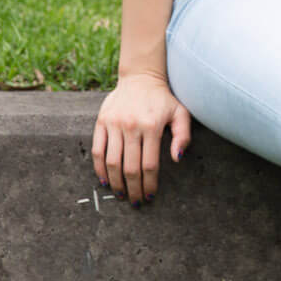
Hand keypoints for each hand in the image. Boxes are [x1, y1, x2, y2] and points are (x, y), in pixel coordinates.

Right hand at [91, 73, 191, 206]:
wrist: (140, 77)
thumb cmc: (163, 99)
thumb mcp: (180, 113)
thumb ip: (183, 136)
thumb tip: (177, 158)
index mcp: (152, 126)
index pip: (149, 165)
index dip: (149, 184)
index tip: (150, 196)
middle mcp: (131, 126)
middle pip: (130, 167)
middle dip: (133, 189)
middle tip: (136, 202)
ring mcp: (114, 124)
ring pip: (112, 162)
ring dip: (116, 183)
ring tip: (121, 194)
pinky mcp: (101, 122)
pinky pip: (97, 150)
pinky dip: (99, 168)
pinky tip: (106, 180)